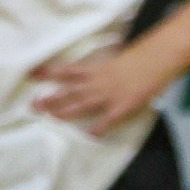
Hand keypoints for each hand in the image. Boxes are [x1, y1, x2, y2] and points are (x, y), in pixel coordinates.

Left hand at [31, 44, 170, 136]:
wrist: (157, 59)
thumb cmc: (139, 55)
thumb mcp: (115, 56)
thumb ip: (101, 65)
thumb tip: (91, 69)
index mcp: (95, 67)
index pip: (66, 70)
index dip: (48, 73)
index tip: (32, 74)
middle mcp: (97, 82)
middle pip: (69, 91)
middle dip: (50, 98)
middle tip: (33, 105)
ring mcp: (108, 95)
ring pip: (81, 105)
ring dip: (65, 112)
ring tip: (51, 117)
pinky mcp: (121, 107)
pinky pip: (106, 120)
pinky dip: (97, 128)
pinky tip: (89, 135)